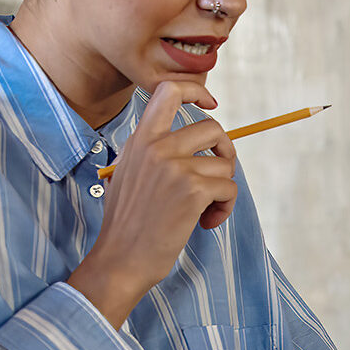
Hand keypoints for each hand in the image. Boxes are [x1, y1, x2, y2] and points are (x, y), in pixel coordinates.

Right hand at [66, 81, 237, 324]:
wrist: (120, 259)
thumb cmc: (126, 225)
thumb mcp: (127, 174)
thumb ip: (152, 153)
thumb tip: (189, 145)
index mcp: (140, 139)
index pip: (169, 90)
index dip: (196, 90)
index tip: (209, 103)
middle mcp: (157, 147)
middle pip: (212, 128)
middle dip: (224, 152)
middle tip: (217, 175)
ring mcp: (175, 167)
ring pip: (224, 164)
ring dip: (222, 189)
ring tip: (205, 210)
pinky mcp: (193, 191)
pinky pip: (228, 189)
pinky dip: (224, 208)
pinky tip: (206, 223)